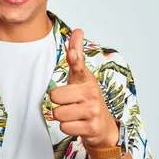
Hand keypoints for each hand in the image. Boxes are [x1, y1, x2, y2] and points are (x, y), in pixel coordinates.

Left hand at [50, 29, 118, 147]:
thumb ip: (76, 55)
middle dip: (58, 103)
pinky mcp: (91, 127)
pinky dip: (67, 128)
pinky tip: (77, 124)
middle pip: (55, 96)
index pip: (78, 66)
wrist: (103, 126)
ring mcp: (92, 110)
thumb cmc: (87, 98)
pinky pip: (64, 127)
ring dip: (63, 117)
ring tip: (74, 114)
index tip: (72, 53)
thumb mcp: (81, 77)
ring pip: (58, 114)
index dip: (74, 59)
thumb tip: (77, 30)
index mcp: (87, 79)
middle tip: (69, 103)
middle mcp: (92, 93)